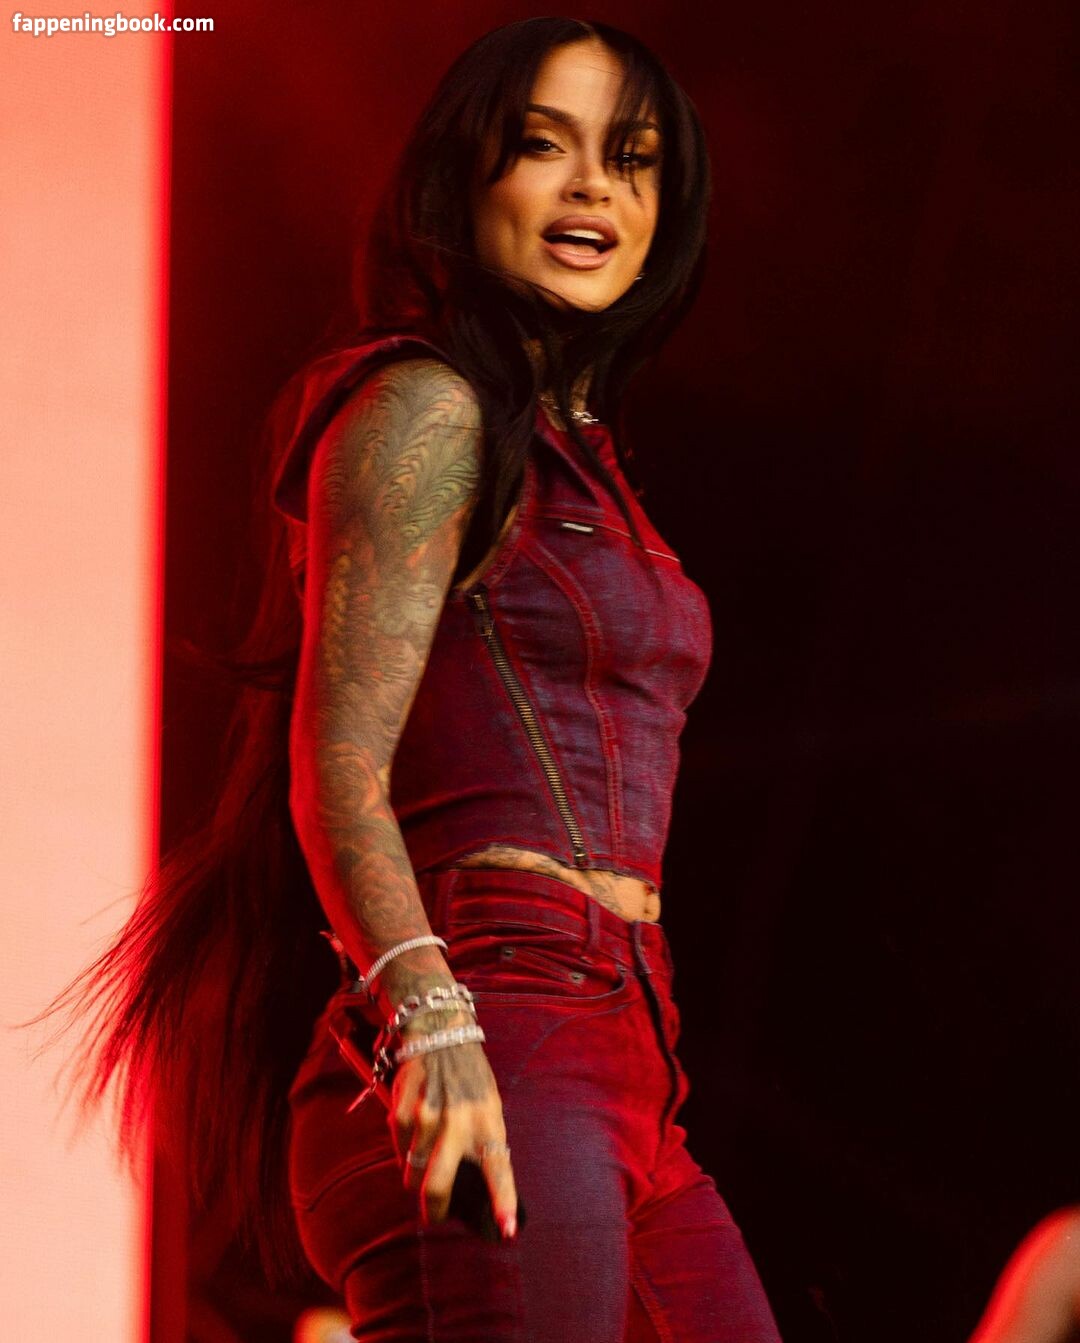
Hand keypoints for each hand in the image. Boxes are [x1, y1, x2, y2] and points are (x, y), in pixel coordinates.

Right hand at [390, 1012, 517, 1238]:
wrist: (440, 1029)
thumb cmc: (470, 1073)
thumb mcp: (488, 1103)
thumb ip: (484, 1138)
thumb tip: (475, 1185)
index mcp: (488, 1120)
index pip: (499, 1168)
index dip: (503, 1201)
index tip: (507, 1231)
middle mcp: (458, 1122)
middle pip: (437, 1185)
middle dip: (434, 1207)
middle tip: (435, 1214)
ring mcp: (427, 1116)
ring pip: (413, 1170)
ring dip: (416, 1172)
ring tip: (423, 1153)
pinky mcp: (402, 1108)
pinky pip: (398, 1146)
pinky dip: (403, 1146)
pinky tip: (412, 1128)